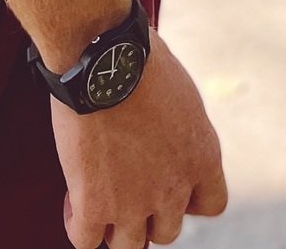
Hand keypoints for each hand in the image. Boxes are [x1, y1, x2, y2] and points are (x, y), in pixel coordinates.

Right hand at [52, 31, 227, 247]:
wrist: (105, 57)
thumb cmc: (140, 58)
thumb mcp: (180, 93)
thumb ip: (178, 128)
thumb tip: (164, 131)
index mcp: (202, 156)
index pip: (212, 204)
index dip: (189, 199)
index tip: (169, 182)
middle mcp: (174, 188)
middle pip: (166, 231)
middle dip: (148, 212)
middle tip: (126, 184)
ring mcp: (133, 202)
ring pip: (128, 246)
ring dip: (114, 226)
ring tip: (99, 198)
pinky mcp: (94, 204)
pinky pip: (86, 241)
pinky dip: (77, 226)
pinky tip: (73, 200)